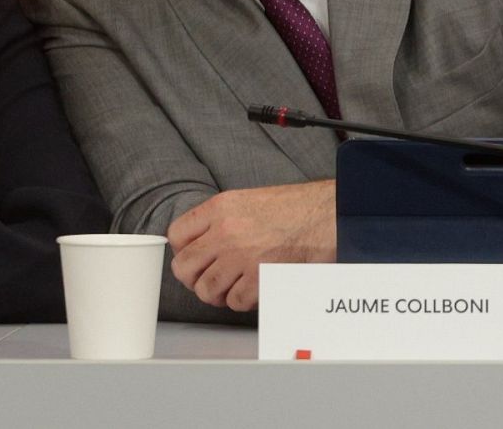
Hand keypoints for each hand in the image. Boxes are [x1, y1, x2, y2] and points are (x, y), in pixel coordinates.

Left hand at [167, 181, 335, 311]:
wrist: (325, 215)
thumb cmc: (293, 208)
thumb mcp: (246, 200)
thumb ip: (219, 219)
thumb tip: (200, 243)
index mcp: (220, 208)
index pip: (177, 235)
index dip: (181, 252)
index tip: (192, 258)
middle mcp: (225, 231)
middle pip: (185, 267)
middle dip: (194, 279)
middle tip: (207, 280)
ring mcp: (241, 256)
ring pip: (206, 290)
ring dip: (217, 294)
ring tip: (230, 287)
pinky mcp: (259, 277)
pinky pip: (234, 301)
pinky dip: (241, 301)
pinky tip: (252, 289)